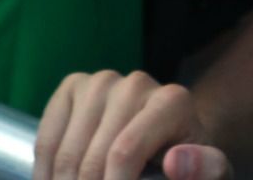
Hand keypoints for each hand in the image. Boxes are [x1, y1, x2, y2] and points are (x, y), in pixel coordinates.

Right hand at [36, 71, 227, 179]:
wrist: (167, 140)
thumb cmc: (187, 162)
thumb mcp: (208, 172)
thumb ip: (204, 168)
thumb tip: (176, 161)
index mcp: (172, 101)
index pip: (124, 153)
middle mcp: (136, 83)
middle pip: (92, 157)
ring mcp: (101, 82)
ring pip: (66, 153)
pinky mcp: (73, 86)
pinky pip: (46, 139)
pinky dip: (45, 173)